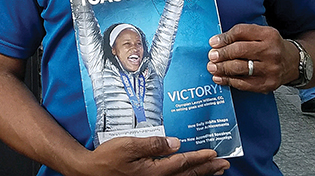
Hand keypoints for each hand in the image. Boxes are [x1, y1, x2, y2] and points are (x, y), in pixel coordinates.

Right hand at [74, 136, 228, 175]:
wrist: (91, 172)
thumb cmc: (108, 157)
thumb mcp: (128, 146)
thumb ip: (153, 144)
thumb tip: (176, 142)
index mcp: (155, 171)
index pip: (182, 163)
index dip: (200, 158)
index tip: (214, 153)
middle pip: (188, 175)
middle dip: (207, 169)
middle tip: (224, 164)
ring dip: (201, 175)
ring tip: (216, 171)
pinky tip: (190, 175)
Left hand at [207, 23, 298, 92]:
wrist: (292, 62)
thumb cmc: (269, 46)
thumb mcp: (259, 33)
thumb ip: (239, 35)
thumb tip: (216, 43)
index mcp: (267, 34)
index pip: (241, 32)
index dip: (224, 38)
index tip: (213, 42)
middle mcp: (271, 51)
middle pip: (240, 51)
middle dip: (222, 54)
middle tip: (211, 56)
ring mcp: (271, 69)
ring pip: (240, 68)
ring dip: (222, 68)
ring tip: (212, 67)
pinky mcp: (268, 84)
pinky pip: (245, 83)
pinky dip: (229, 81)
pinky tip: (220, 78)